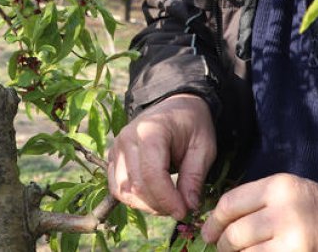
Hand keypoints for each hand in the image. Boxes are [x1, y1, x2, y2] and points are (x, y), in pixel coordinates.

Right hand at [107, 93, 215, 220]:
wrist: (177, 106)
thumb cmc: (192, 125)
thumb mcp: (204, 147)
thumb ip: (195, 177)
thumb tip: (189, 207)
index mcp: (150, 130)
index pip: (151, 173)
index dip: (166, 199)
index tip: (183, 211)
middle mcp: (127, 138)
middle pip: (136, 185)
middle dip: (159, 205)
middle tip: (180, 209)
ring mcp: (116, 148)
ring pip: (123, 190)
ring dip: (146, 205)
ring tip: (168, 204)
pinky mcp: (114, 158)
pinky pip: (117, 188)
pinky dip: (134, 199)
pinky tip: (153, 199)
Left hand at [201, 173, 317, 250]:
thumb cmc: (303, 207)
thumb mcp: (280, 191)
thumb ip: (250, 202)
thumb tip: (213, 226)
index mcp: (278, 187)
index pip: (230, 204)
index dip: (213, 222)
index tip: (208, 232)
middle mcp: (285, 212)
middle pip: (235, 233)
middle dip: (223, 244)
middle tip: (222, 247)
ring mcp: (292, 240)